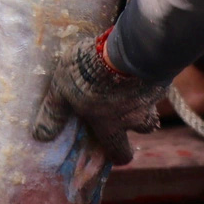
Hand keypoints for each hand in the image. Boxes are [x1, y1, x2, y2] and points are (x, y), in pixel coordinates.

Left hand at [32, 31, 166, 165]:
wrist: (126, 49)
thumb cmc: (89, 74)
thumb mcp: (63, 91)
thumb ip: (54, 113)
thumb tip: (40, 136)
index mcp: (111, 126)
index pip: (120, 153)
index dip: (119, 155)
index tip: (115, 149)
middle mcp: (136, 117)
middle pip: (146, 129)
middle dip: (138, 124)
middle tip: (127, 112)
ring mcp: (152, 97)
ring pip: (153, 104)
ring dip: (145, 100)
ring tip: (134, 86)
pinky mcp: (162, 75)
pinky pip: (158, 81)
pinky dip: (150, 77)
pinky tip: (141, 65)